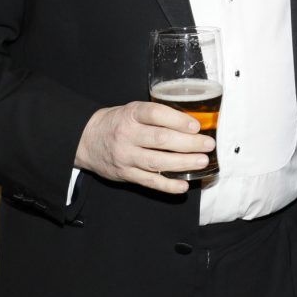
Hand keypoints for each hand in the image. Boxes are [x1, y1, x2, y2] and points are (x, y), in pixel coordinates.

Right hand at [74, 101, 213, 193]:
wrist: (87, 140)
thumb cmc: (119, 122)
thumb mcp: (134, 110)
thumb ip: (157, 115)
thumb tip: (193, 122)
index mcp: (131, 115)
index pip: (155, 114)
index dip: (177, 120)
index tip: (196, 126)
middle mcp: (127, 135)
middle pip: (160, 140)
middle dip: (188, 143)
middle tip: (208, 144)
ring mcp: (126, 157)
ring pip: (157, 162)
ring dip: (183, 163)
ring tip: (202, 161)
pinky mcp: (125, 175)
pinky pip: (148, 182)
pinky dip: (167, 186)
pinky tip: (183, 186)